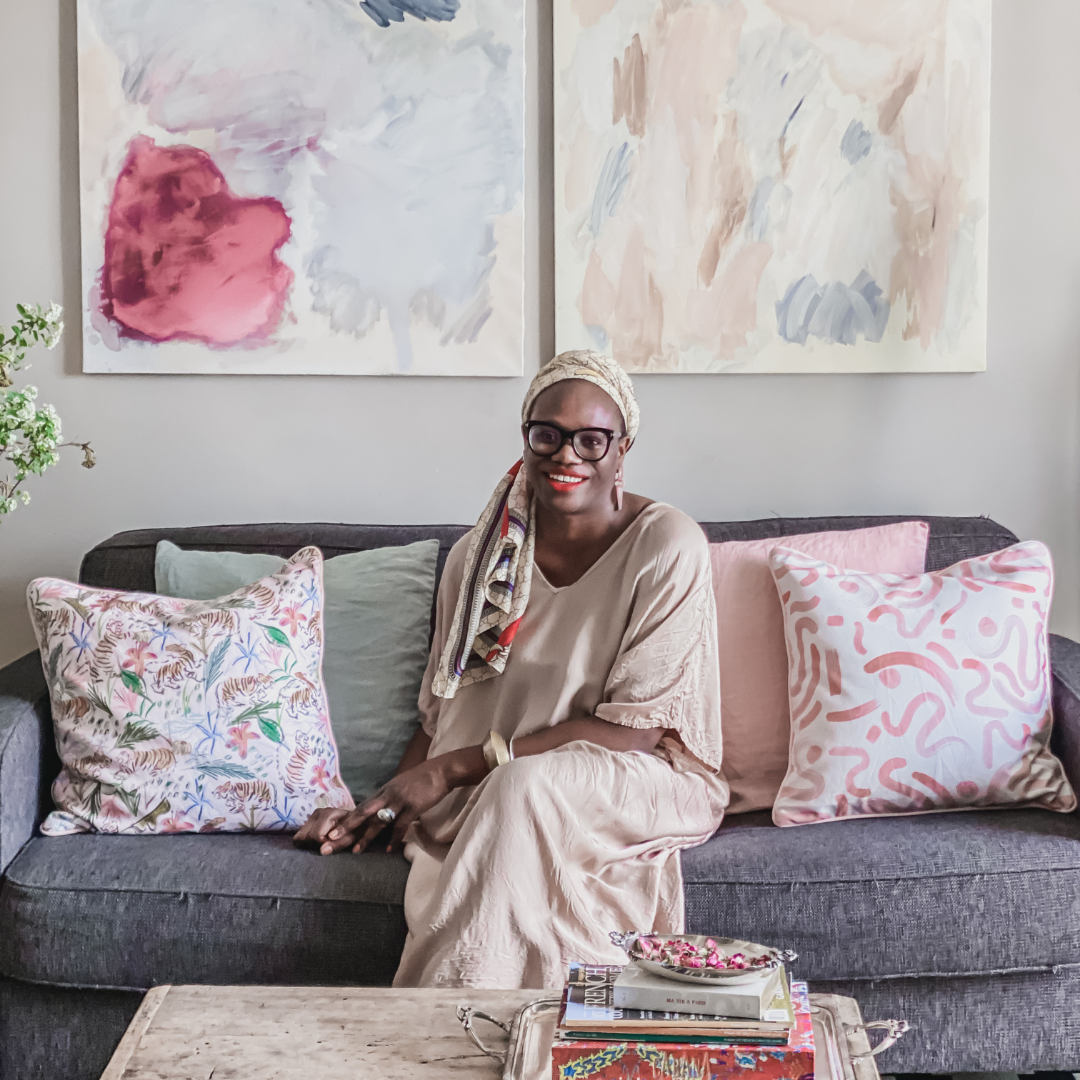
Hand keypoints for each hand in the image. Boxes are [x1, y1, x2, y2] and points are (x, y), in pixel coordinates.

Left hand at [292, 757, 454, 854]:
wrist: (440, 771)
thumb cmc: (422, 780)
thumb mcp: (400, 787)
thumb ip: (388, 799)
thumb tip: (379, 812)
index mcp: (383, 791)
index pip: (360, 808)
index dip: (345, 820)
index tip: (329, 831)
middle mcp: (387, 795)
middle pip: (362, 812)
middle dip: (346, 827)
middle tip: (330, 839)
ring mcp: (399, 801)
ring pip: (378, 821)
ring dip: (366, 837)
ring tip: (355, 851)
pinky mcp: (412, 807)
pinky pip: (400, 825)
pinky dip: (394, 839)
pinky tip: (389, 850)